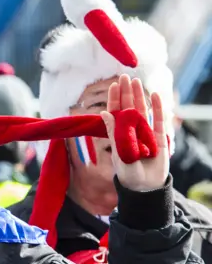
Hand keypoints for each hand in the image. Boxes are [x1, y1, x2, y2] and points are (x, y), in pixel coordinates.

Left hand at [101, 74, 168, 191]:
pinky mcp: (160, 137)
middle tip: (124, 76)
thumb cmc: (128, 172)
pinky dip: (157, 107)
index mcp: (119, 133)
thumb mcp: (118, 151)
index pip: (115, 112)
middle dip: (126, 92)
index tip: (113, 84)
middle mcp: (131, 130)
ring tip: (136, 81)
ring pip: (142, 110)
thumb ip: (113, 132)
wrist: (145, 186)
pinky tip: (155, 94)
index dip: (114, 98)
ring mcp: (146, 132)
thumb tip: (104, 113)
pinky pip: (159, 119)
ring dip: (139, 95)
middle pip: (128, 107)